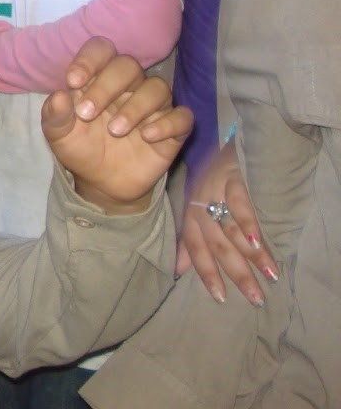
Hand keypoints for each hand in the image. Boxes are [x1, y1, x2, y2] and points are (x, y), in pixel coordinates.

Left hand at [43, 37, 190, 213]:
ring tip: (114, 130)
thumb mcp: (59, 135)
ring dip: (134, 107)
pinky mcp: (173, 130)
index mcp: (99, 78)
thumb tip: (59, 96)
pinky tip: (147, 136)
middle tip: (87, 113)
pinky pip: (182, 117)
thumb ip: (55, 114)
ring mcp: (153, 107)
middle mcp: (129, 86)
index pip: (101, 49)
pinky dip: (167, 124)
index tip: (73, 81)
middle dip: (106, 86)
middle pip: (128, 65)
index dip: (89, 59)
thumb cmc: (81, 148)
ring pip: (157, 87)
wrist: (101, 182)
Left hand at [179, 139, 275, 305]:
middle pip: (217, 245)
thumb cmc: (213, 184)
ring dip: (252, 255)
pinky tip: (259, 242)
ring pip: (232, 229)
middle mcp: (199, 204)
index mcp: (191, 214)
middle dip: (237, 273)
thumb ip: (189, 241)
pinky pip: (240, 203)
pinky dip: (248, 222)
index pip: (196, 249)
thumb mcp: (196, 209)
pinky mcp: (233, 178)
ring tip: (270, 275)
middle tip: (256, 298)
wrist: (228, 147)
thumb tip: (177, 271)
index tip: (221, 298)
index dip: (208, 273)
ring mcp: (216, 191)